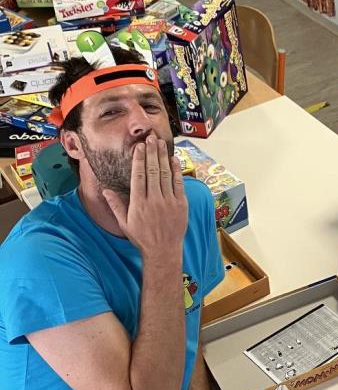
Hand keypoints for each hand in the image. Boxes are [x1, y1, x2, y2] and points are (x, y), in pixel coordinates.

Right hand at [102, 135, 187, 256]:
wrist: (163, 251)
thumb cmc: (142, 238)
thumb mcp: (124, 223)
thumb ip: (116, 205)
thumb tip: (105, 190)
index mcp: (138, 204)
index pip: (138, 176)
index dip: (139, 159)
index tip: (139, 147)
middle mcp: (154, 200)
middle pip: (152, 171)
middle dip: (151, 153)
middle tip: (150, 138)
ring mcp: (169, 201)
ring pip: (165, 174)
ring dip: (163, 157)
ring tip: (160, 143)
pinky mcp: (181, 204)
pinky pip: (179, 183)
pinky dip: (177, 170)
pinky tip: (174, 159)